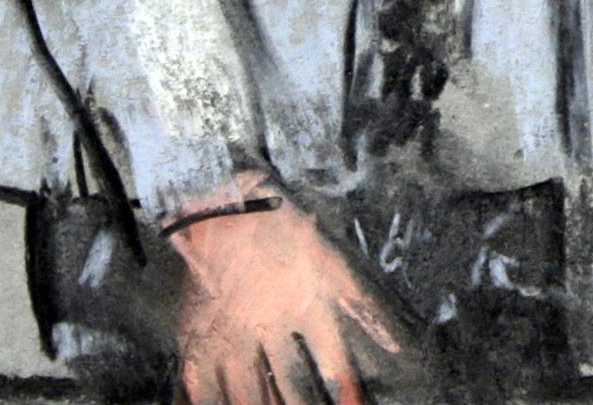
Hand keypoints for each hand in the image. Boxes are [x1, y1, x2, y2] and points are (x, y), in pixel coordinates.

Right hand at [165, 198, 410, 404]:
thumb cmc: (283, 231)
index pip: (332, 363)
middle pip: (289, 383)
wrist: (222, 207)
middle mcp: (268, 326)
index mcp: (306, 306)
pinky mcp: (196, 338)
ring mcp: (230, 334)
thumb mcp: (329, 261)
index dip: (345, 391)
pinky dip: (208, 404)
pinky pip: (200, 385)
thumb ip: (362, 304)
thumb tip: (397, 344)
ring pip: (246, 391)